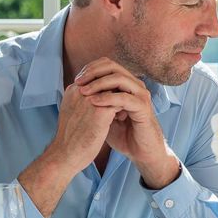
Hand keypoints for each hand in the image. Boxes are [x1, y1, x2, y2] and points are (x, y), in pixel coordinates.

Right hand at [19, 83, 117, 217]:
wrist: (65, 156)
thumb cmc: (69, 137)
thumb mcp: (72, 112)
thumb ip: (81, 101)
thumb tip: (95, 97)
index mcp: (73, 90)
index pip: (96, 79)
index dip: (106, 88)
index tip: (110, 101)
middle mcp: (81, 91)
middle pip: (106, 80)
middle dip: (115, 90)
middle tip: (120, 105)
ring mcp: (90, 100)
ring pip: (114, 89)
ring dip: (121, 98)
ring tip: (121, 112)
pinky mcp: (100, 112)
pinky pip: (119, 102)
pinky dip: (123, 109)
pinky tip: (122, 119)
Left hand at [75, 57, 179, 188]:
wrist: (140, 152)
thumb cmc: (122, 134)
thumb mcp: (103, 113)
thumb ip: (94, 100)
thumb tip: (74, 91)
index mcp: (126, 84)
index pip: (107, 65)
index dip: (90, 69)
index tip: (76, 80)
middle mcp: (135, 85)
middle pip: (113, 66)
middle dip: (92, 72)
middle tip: (78, 82)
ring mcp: (140, 95)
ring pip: (119, 78)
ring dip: (99, 83)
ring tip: (83, 92)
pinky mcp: (143, 107)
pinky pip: (124, 97)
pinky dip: (107, 98)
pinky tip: (94, 102)